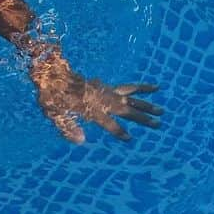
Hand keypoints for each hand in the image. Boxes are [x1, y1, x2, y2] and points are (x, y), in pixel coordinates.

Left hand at [29, 53, 161, 142]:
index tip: (128, 138)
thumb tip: (81, 141)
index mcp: (90, 109)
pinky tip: (155, 87)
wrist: (52, 72)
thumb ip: (67, 127)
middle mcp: (103, 100)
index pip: (109, 123)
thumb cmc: (51, 96)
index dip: (118, 131)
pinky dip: (142, 88)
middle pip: (127, 111)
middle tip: (158, 125)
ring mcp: (107, 92)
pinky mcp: (108, 87)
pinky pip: (129, 87)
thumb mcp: (54, 113)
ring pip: (131, 99)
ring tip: (162, 111)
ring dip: (147, 105)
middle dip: (142, 118)